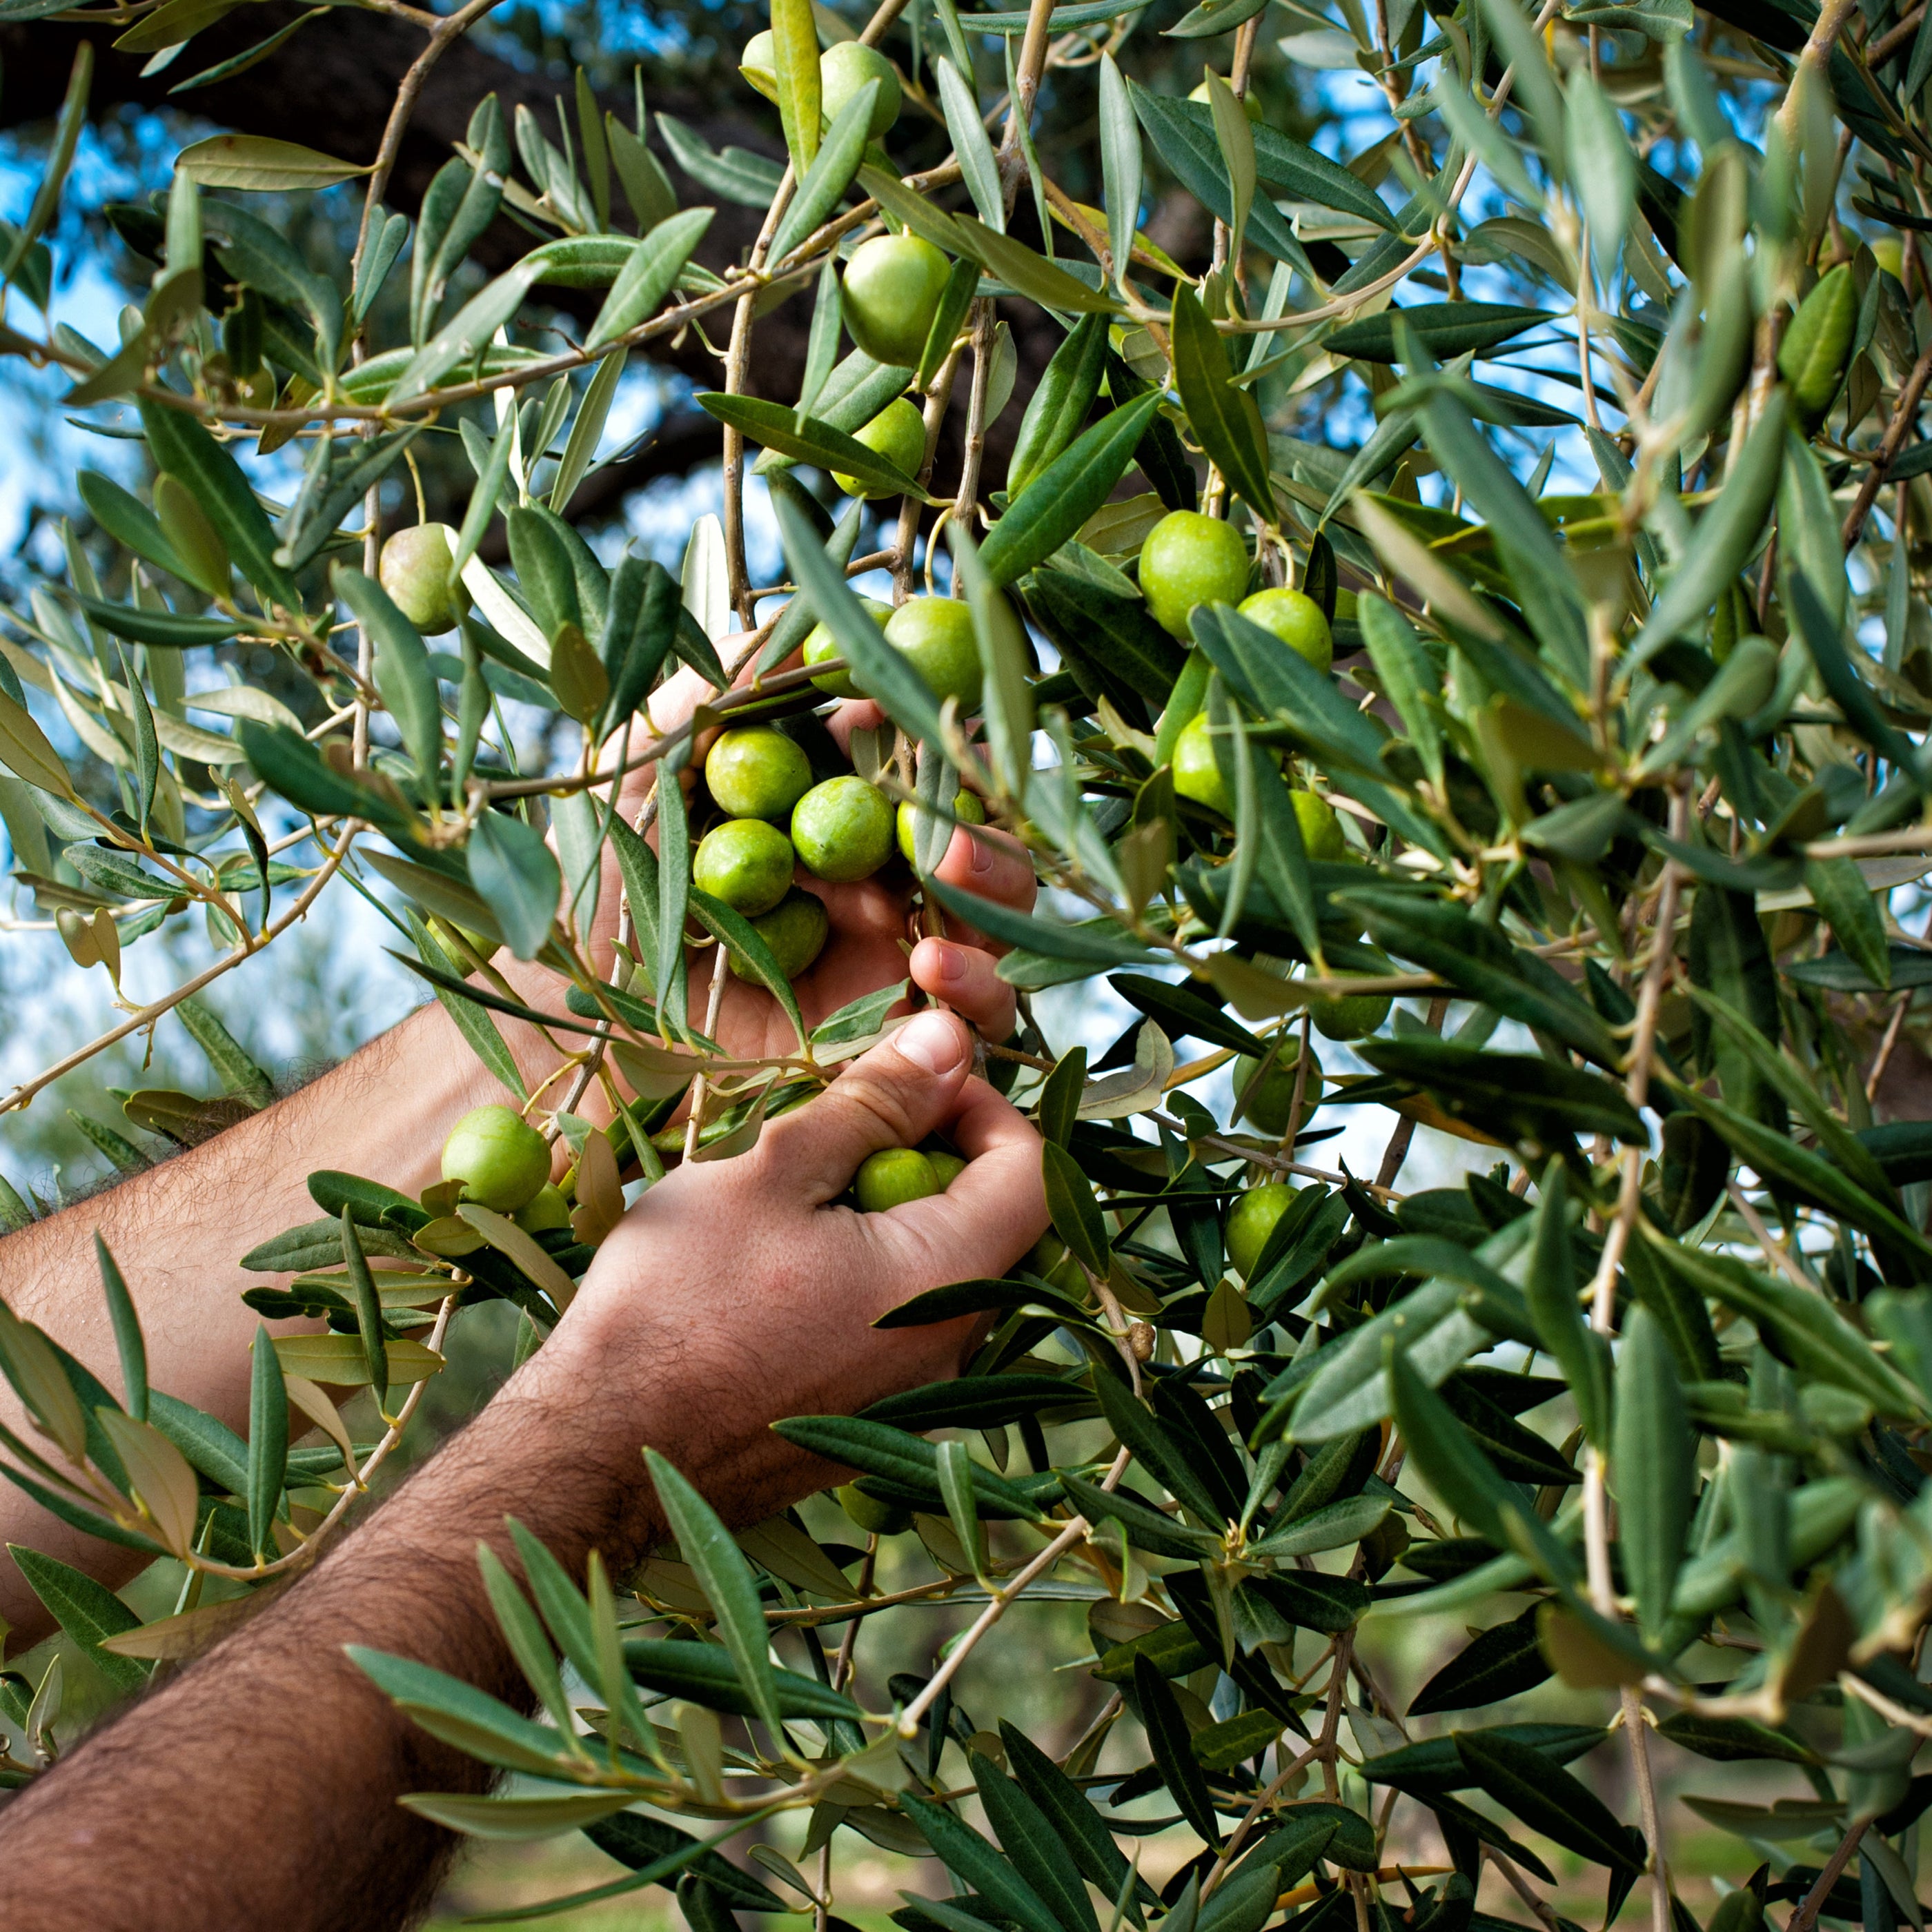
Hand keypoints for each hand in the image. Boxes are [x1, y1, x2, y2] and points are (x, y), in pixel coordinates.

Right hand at [523, 1007, 1045, 1522]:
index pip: (1034, 1172)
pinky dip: (876, 1277)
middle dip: (938, 1157)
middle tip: (849, 1128)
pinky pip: (909, 1328)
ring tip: (808, 1193)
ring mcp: (919, 1400)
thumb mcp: (773, 1173)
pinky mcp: (876, 1426)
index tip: (911, 1083)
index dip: (985, 1107)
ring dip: (899, 1216)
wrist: (597, 1453)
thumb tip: (952, 1038)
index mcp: (946, 1280)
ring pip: (949, 1275)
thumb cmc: (675, 1303)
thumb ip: (875, 1103)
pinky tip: (793, 1266)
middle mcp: (955, 1351)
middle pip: (999, 1224)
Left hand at [586, 648, 1037, 1055]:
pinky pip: (973, 1024)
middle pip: (981, 848)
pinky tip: (932, 970)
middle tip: (950, 824)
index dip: (948, 748)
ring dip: (996, 895)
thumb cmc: (595, 893)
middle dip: (986, 827)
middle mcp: (875, 891)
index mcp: (832, 822)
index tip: (946, 715)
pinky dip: (979, 992)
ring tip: (946, 891)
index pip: (927, 775)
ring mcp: (890, 971)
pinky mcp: (892, 1053)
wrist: (570, 1027)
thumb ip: (721, 699)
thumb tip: (811, 634)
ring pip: (997, 927)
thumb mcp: (648, 771)